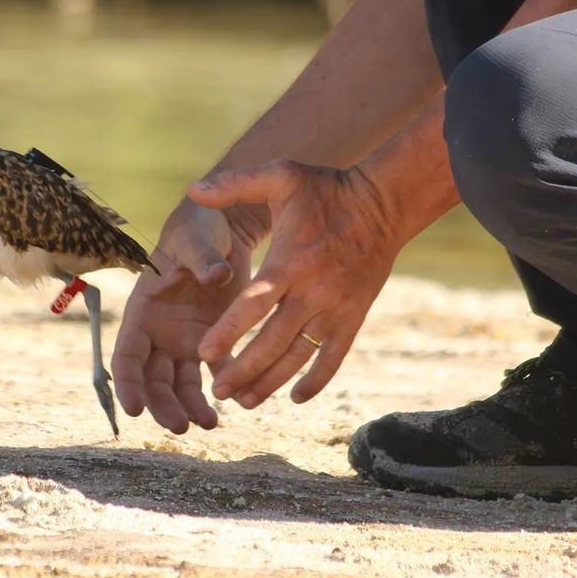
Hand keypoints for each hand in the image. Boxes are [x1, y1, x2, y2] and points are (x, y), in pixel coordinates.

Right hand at [111, 201, 262, 432]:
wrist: (224, 226)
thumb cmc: (199, 226)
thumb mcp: (196, 237)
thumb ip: (202, 258)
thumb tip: (217, 277)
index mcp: (143, 310)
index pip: (127, 355)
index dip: (127, 383)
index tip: (133, 410)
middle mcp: (160, 332)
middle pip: (153, 379)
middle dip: (162, 405)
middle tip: (179, 427)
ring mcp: (186, 339)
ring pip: (181, 383)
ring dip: (190, 406)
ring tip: (209, 424)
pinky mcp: (214, 339)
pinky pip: (216, 371)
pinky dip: (223, 388)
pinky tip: (237, 400)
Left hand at [188, 159, 400, 407]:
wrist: (384, 204)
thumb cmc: (326, 189)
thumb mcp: (280, 176)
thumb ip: (234, 185)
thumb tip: (192, 189)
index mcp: (289, 262)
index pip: (253, 305)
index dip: (229, 331)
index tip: (204, 353)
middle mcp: (312, 292)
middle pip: (273, 341)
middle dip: (243, 369)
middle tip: (217, 392)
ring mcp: (335, 309)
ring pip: (300, 356)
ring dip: (272, 382)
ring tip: (245, 401)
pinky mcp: (353, 317)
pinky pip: (333, 357)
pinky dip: (316, 380)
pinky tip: (295, 398)